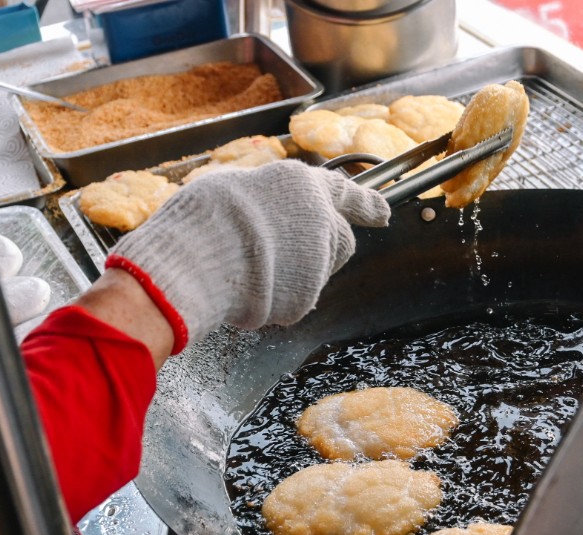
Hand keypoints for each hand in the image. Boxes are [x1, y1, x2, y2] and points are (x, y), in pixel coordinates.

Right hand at [106, 160, 389, 353]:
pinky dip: (277, 299)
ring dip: (296, 274)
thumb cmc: (205, 217)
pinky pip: (294, 301)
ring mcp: (317, 263)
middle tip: (291, 256)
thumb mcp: (234, 186)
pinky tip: (249, 289)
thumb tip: (272, 213)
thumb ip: (268, 199)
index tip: (384, 213)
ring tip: (253, 269)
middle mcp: (321, 221)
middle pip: (341, 241)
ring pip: (317, 273)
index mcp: (303, 185)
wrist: (199, 258)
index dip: (368, 204)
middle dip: (324, 250)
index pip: (347, 193)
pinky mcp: (305, 299)